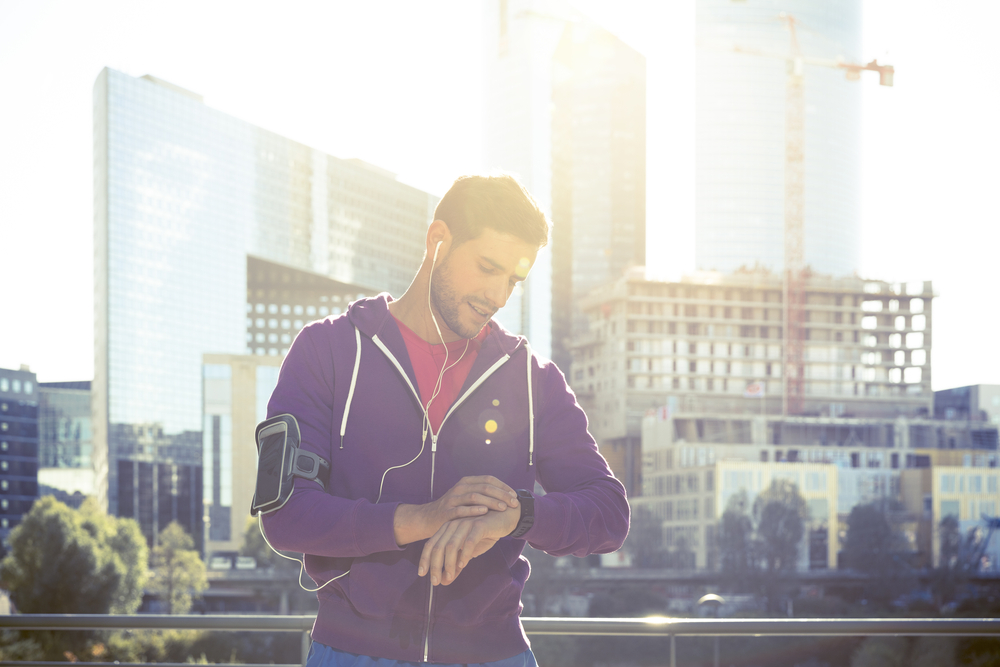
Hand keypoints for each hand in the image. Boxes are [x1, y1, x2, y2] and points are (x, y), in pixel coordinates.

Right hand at [393, 475, 517, 546]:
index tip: (515, 496)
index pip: (489, 479)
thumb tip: (506, 496)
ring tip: (503, 508)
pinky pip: (462, 509)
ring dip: (491, 502)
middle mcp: (460, 487)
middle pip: (484, 487)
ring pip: (475, 496)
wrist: (428, 518)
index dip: (503, 486)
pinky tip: (484, 513)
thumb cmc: (453, 510)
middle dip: (501, 495)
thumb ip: (482, 495)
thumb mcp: (466, 498)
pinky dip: (474, 510)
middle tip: (513, 503)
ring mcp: (453, 499)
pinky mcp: (447, 511)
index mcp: (467, 482)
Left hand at [417, 505, 519, 585]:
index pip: (431, 544)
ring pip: (452, 545)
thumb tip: (444, 582)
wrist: (505, 517)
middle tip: (435, 582)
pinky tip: (463, 565)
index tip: (421, 574)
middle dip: (435, 565)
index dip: (425, 559)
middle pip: (438, 546)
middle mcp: (454, 524)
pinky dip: (464, 554)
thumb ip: (456, 565)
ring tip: (449, 577)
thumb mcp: (469, 552)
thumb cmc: (485, 534)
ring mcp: (466, 523)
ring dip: (449, 563)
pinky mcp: (480, 525)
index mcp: (448, 528)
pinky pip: (469, 541)